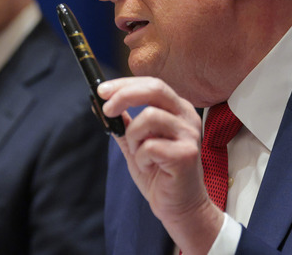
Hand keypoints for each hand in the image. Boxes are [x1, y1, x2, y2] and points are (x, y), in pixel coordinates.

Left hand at [98, 77, 224, 253]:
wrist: (179, 207)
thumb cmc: (160, 175)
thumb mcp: (136, 145)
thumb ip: (124, 124)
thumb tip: (102, 105)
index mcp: (178, 110)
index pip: (152, 84)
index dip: (125, 84)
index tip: (102, 90)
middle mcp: (187, 117)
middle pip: (155, 89)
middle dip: (125, 95)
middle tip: (107, 109)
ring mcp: (190, 135)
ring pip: (149, 117)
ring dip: (134, 136)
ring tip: (140, 154)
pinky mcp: (186, 154)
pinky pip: (150, 146)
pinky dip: (141, 157)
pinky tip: (150, 167)